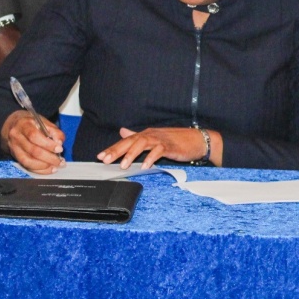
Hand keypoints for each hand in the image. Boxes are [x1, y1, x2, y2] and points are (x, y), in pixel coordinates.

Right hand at [1, 110, 64, 173]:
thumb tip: (59, 143)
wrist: (13, 125)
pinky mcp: (14, 156)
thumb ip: (54, 131)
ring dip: (44, 166)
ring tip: (55, 167)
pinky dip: (38, 169)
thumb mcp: (43, 121)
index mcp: (24, 125)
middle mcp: (16, 137)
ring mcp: (14, 147)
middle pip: (32, 150)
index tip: (59, 149)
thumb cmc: (32, 123)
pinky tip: (48, 169)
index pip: (34, 136)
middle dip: (49, 158)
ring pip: (27, 161)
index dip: (48, 144)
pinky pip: (26, 166)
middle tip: (60, 161)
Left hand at [97, 127, 216, 169]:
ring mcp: (161, 140)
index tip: (100, 156)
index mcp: (146, 134)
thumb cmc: (176, 141)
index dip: (113, 148)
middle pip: (132, 141)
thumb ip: (138, 136)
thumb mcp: (154, 138)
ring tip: (123, 165)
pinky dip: (151, 158)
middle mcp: (152, 135)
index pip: (127, 141)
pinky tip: (145, 166)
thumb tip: (122, 131)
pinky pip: (159, 151)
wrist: (197, 140)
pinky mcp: (171, 146)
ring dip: (132, 154)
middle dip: (117, 150)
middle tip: (105, 160)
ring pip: (143, 144)